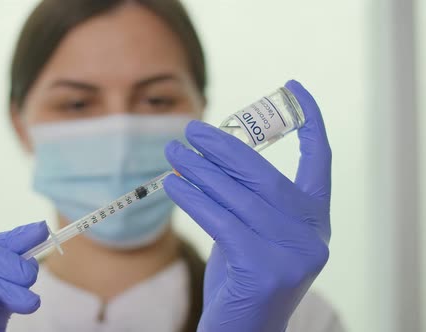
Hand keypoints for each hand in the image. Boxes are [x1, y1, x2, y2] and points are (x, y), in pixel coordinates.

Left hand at [164, 80, 330, 331]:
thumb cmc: (242, 280)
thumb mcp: (251, 234)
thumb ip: (243, 200)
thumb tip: (206, 156)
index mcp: (315, 222)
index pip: (321, 164)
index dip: (311, 123)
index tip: (295, 89)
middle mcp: (312, 236)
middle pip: (265, 175)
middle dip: (225, 147)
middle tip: (192, 128)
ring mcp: (293, 253)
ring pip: (239, 196)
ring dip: (200, 169)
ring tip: (173, 151)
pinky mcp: (265, 268)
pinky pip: (221, 220)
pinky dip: (193, 198)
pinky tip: (172, 184)